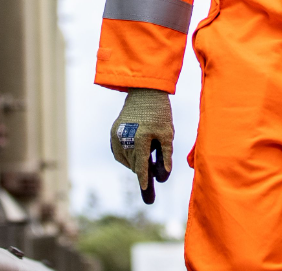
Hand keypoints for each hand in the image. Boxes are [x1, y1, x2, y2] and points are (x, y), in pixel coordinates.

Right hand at [109, 88, 173, 202]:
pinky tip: (135, 156)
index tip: (144, 189)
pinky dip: (126, 157)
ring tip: (146, 164)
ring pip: (125, 159)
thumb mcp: (167, 132)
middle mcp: (125, 137)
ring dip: (134, 164)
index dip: (144, 178)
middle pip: (134, 163)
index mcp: (141, 137)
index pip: (141, 164)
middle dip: (142, 173)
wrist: (144, 91)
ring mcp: (117, 135)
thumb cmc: (159, 112)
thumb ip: (166, 153)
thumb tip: (164, 173)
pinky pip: (118, 152)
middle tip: (150, 188)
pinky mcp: (113, 132)